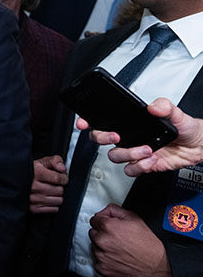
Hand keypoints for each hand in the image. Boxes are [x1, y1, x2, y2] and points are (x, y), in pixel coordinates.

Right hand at [30, 155, 67, 213]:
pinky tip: (47, 198)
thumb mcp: (43, 161)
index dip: (64, 178)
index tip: (63, 178)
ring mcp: (33, 198)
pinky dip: (53, 204)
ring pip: (58, 201)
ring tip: (50, 191)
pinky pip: (54, 209)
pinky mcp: (34, 208)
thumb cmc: (32, 172)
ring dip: (57, 196)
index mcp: (36, 173)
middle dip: (59, 187)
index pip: (58, 178)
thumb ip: (55, 161)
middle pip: (59, 190)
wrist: (17, 181)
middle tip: (53, 184)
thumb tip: (63, 169)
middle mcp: (33, 186)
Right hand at [83, 98, 202, 175]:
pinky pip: (131, 170)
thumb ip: (166, 107)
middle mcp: (128, 136)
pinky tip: (152, 160)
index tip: (84, 122)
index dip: (88, 121)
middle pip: (100, 139)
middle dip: (103, 138)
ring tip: (147, 149)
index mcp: (130, 122)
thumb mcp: (176, 113)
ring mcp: (133, 151)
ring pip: (114, 156)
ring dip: (129, 153)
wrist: (198, 146)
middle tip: (117, 136)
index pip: (102, 120)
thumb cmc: (185, 128)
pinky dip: (140, 166)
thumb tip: (153, 106)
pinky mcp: (142, 165)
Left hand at [89, 204, 170, 276]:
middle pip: (93, 232)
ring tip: (118, 249)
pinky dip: (104, 259)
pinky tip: (116, 258)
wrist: (157, 267)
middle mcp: (102, 241)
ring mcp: (101, 255)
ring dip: (102, 247)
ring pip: (94, 246)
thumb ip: (115, 210)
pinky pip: (97, 260)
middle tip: (116, 238)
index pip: (94, 219)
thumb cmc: (148, 245)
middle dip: (102, 234)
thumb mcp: (135, 218)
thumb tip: (105, 211)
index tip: (109, 226)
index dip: (103, 222)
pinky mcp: (102, 268)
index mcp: (108, 227)